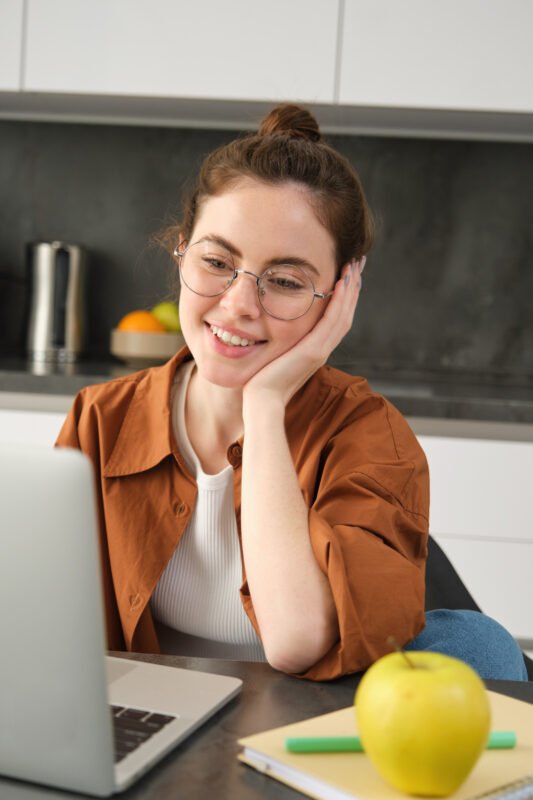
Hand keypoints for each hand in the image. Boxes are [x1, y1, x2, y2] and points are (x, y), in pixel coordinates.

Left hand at [243, 257, 364, 408]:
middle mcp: (322, 349)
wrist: (262, 401)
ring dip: (350, 289)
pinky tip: (342, 282)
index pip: (335, 318)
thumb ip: (280, 343)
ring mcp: (321, 350)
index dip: (344, 297)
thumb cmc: (262, 382)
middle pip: (345, 313)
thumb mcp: (274, 356)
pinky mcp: (314, 351)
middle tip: (358, 263)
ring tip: (354, 266)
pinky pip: (331, 321)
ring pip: (343, 314)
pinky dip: (339, 301)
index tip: (346, 275)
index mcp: (315, 349)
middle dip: (352, 287)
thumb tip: (270, 328)